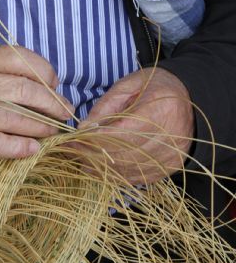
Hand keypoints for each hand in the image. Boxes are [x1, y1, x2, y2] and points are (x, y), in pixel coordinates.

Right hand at [0, 46, 73, 164]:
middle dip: (52, 104)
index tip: (55, 86)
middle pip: (25, 91)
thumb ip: (1, 73)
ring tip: (53, 132)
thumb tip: (47, 85)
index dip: (45, 72)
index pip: (20, 57)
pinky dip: (20, 148)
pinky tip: (32, 149)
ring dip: (42, 128)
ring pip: (16, 119)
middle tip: (64, 114)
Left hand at [78, 68, 193, 183]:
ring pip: (127, 169)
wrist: (190, 101)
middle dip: (92, 153)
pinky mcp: (169, 168)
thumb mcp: (130, 85)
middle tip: (71, 149)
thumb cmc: (157, 87)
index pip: (121, 132)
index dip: (94, 138)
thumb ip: (106, 105)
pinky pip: (136, 177)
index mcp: (160, 109)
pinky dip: (115, 174)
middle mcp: (169, 137)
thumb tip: (84, 128)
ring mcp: (171, 156)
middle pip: (123, 153)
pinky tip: (99, 167)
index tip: (73, 138)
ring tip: (81, 158)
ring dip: (100, 166)